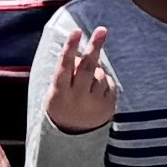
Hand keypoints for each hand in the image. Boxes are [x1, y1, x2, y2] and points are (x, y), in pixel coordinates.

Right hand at [39, 17, 122, 134]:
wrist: (74, 136)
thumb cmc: (62, 104)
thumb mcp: (56, 90)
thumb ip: (67, 72)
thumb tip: (83, 50)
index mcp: (60, 93)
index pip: (65, 66)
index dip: (70, 48)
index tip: (76, 31)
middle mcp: (78, 99)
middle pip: (88, 68)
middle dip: (95, 46)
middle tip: (102, 29)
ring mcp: (95, 104)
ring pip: (100, 74)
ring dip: (96, 71)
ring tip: (87, 84)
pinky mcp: (109, 107)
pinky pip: (109, 84)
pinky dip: (104, 81)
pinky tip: (96, 91)